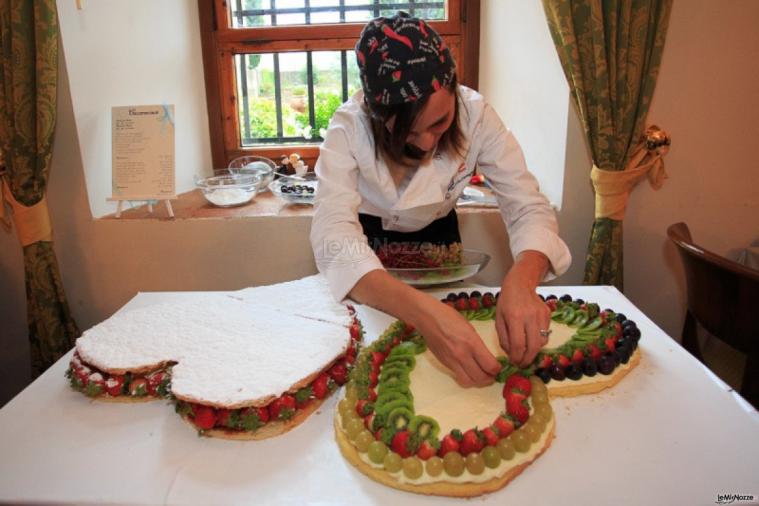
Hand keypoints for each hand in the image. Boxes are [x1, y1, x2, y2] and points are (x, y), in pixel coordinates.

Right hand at [349, 270, 499, 386]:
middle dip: (490, 378)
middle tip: (492, 374)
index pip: (490, 365)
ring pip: (469, 381)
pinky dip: (467, 377)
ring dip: (478, 381)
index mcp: (471, 342)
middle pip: (481, 377)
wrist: (426, 317)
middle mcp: (462, 354)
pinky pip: (459, 376)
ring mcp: (452, 361)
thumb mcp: (469, 327)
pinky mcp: (444, 363)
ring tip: (481, 375)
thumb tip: (486, 358)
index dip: (497, 369)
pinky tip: (469, 370)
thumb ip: (478, 344)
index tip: (498, 366)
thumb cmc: (448, 316)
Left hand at [495, 251, 551, 366]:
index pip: (518, 344)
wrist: (520, 284)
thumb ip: (504, 338)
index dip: (517, 357)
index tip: (514, 362)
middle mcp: (530, 316)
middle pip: (533, 346)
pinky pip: (546, 334)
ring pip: (542, 342)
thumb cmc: (506, 302)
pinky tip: (531, 339)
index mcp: (514, 317)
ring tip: (526, 354)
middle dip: (527, 359)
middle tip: (522, 364)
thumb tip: (510, 354)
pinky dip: (538, 341)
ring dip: (534, 352)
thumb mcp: (499, 319)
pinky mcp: (548, 314)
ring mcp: (541, 315)